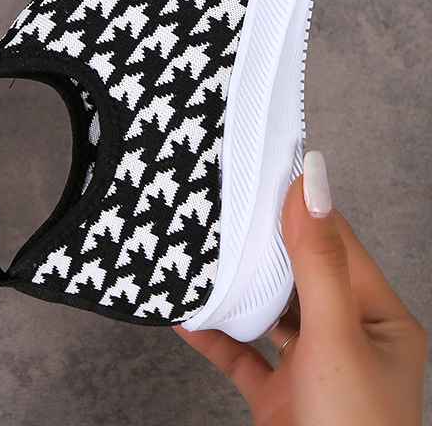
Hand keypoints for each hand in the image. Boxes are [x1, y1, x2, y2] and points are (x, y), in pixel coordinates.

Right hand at [175, 151, 427, 424]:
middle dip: (261, 242)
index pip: (335, 242)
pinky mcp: (279, 395)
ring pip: (268, 310)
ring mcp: (312, 367)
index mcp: (379, 319)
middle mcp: (347, 338)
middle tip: (223, 204)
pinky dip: (213, 332)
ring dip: (236, 286)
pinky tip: (186, 312)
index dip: (299, 204)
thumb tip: (313, 184)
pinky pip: (241, 352)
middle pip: (298, 272)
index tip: (264, 168)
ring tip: (202, 249)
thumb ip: (318, 262)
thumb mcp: (335, 338)